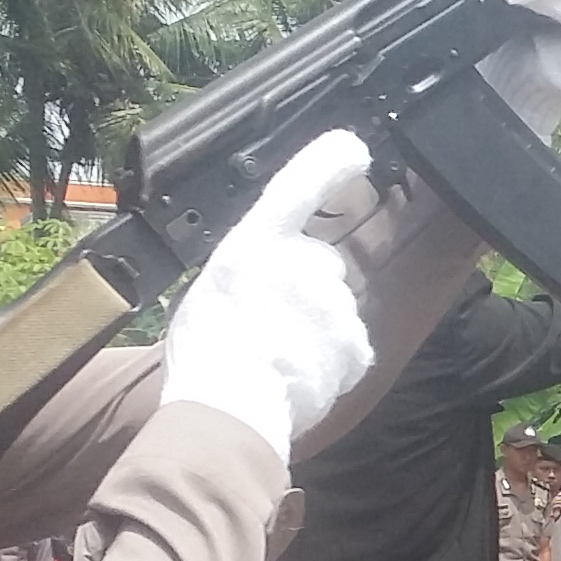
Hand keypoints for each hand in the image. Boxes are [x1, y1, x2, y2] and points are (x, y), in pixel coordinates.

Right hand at [160, 131, 378, 454]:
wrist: (228, 411)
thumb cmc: (204, 357)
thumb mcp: (208, 289)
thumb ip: (246, 269)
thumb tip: (266, 276)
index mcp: (253, 245)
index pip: (297, 187)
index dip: (328, 163)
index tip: (355, 148)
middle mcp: (302, 264)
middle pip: (321, 265)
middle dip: (304, 290)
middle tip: (266, 327)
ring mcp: (334, 303)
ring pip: (336, 309)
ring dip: (316, 330)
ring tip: (276, 359)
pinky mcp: (357, 342)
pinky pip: (350, 347)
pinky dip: (331, 362)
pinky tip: (300, 377)